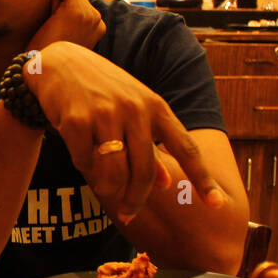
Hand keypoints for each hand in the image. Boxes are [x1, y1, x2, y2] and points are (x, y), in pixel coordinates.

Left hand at [27, 0, 105, 52]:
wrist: (40, 66)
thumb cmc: (50, 51)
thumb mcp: (70, 35)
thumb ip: (77, 19)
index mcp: (100, 27)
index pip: (83, 3)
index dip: (67, 12)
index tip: (63, 32)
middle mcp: (98, 20)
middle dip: (63, 5)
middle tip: (57, 30)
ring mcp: (88, 15)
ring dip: (57, 4)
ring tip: (55, 27)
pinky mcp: (75, 11)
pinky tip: (52, 17)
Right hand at [27, 42, 226, 221]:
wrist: (60, 64)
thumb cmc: (102, 91)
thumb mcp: (133, 110)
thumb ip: (150, 147)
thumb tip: (165, 184)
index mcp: (156, 106)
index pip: (185, 148)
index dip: (202, 179)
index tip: (217, 205)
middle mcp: (134, 109)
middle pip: (145, 172)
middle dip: (137, 200)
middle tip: (129, 214)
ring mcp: (105, 114)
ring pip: (114, 174)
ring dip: (107, 187)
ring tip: (101, 182)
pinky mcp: (76, 121)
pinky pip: (84, 163)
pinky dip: (83, 166)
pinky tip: (80, 152)